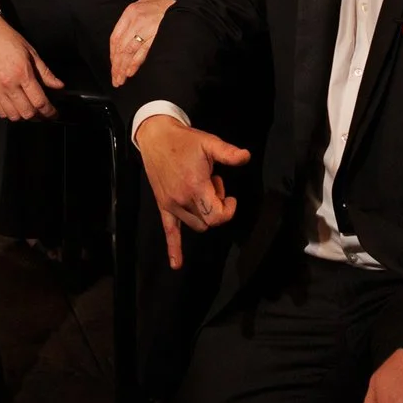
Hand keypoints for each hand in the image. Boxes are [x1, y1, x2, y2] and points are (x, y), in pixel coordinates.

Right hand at [0, 13, 62, 120]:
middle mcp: (9, 84)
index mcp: (22, 73)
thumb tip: (58, 85)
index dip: (50, 111)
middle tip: (45, 113)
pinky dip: (9, 114)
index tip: (54, 113)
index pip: (39, 102)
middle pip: (27, 113)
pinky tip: (15, 108)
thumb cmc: (6, 38)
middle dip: (40, 117)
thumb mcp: (31, 52)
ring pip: (13, 116)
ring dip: (25, 117)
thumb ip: (45, 72)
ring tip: (31, 111)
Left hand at [108, 0, 174, 85]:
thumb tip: (124, 37)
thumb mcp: (144, 4)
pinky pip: (142, 52)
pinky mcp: (156, 35)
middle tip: (115, 79)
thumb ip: (133, 19)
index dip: (112, 54)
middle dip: (116, 66)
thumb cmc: (164, 4)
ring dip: (123, 68)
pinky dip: (134, 64)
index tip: (113, 66)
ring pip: (128, 52)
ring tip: (121, 79)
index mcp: (130, 13)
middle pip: (120, 48)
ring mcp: (145, 28)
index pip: (115, 38)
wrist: (184, 2)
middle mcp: (135, 20)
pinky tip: (130, 72)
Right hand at [134, 116, 249, 267]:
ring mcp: (172, 205)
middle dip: (217, 208)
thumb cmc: (184, 141)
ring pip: (196, 225)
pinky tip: (176, 264)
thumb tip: (246, 157)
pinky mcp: (163, 206)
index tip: (230, 197)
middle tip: (215, 186)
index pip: (217, 215)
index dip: (228, 210)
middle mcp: (182, 200)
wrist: (156, 137)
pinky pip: (169, 231)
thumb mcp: (209, 143)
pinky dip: (173, 249)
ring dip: (204, 214)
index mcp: (195, 187)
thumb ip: (228, 153)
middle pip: (208, 221)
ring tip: (201, 192)